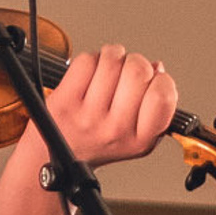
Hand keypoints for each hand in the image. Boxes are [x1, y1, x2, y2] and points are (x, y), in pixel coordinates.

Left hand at [33, 42, 176, 170]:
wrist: (52, 157)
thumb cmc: (96, 141)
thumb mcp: (135, 136)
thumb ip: (155, 106)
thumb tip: (157, 68)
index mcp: (140, 140)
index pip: (163, 96)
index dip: (160, 79)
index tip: (151, 80)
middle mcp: (114, 131)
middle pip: (138, 70)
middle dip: (135, 62)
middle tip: (125, 72)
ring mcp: (88, 116)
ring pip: (112, 61)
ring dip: (112, 57)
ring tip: (107, 71)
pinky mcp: (64, 102)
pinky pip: (87, 61)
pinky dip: (90, 59)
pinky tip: (89, 73)